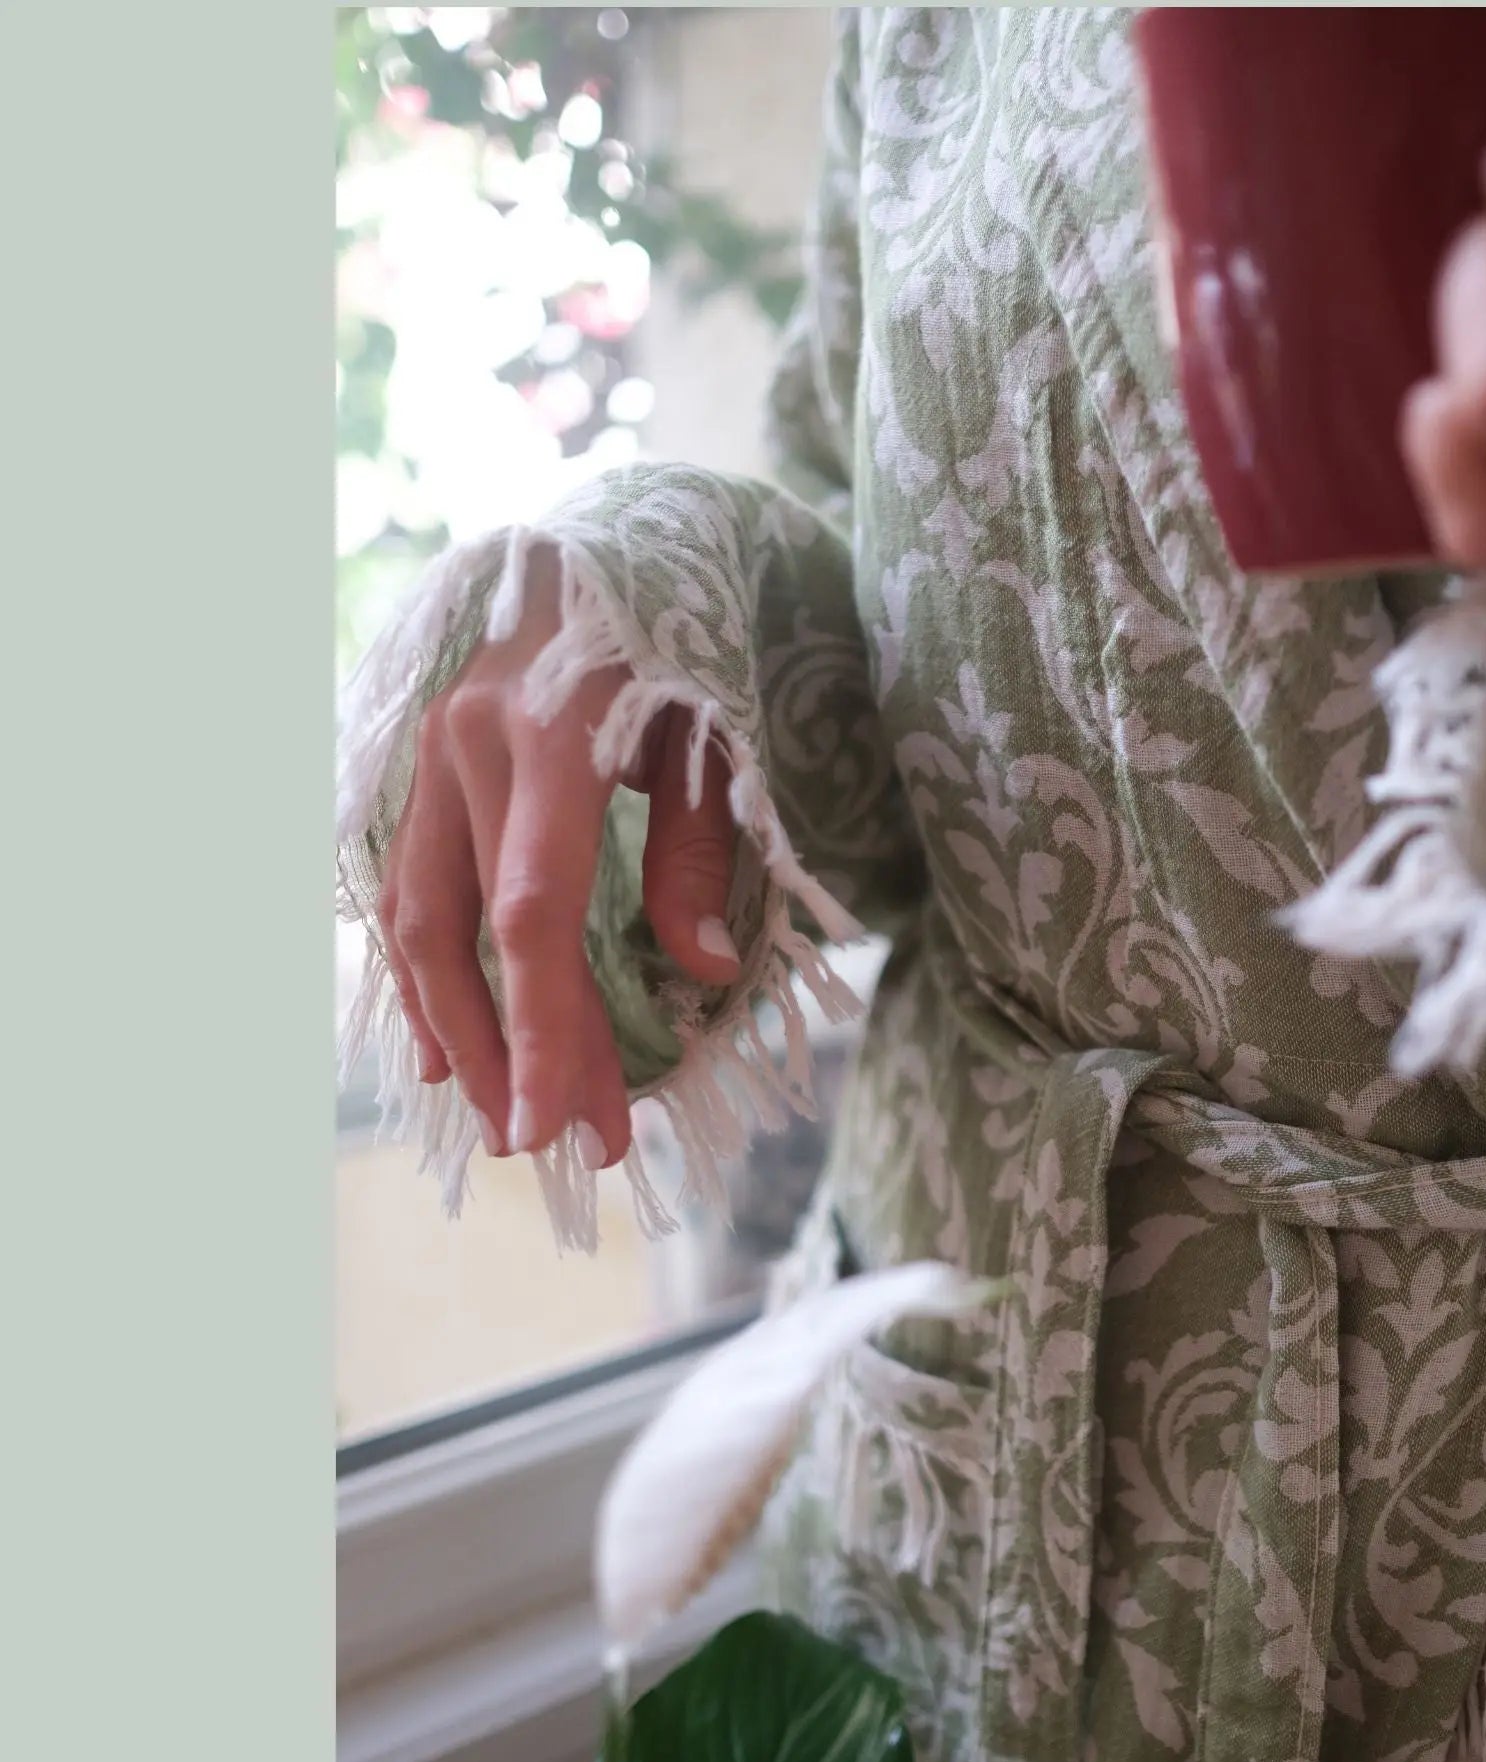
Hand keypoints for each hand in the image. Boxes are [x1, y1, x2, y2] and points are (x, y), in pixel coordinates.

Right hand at [376, 544, 742, 1166]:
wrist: (609, 531)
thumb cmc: (683, 629)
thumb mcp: (716, 732)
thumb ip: (702, 852)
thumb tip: (702, 970)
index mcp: (546, 734)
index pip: (535, 917)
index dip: (549, 1032)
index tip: (571, 1127)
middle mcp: (462, 743)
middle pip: (462, 934)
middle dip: (505, 1051)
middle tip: (551, 1144)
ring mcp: (426, 750)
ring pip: (414, 917)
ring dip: (454, 1025)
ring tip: (497, 1113)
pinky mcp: (419, 763)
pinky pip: (406, 883)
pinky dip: (424, 970)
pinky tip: (444, 1037)